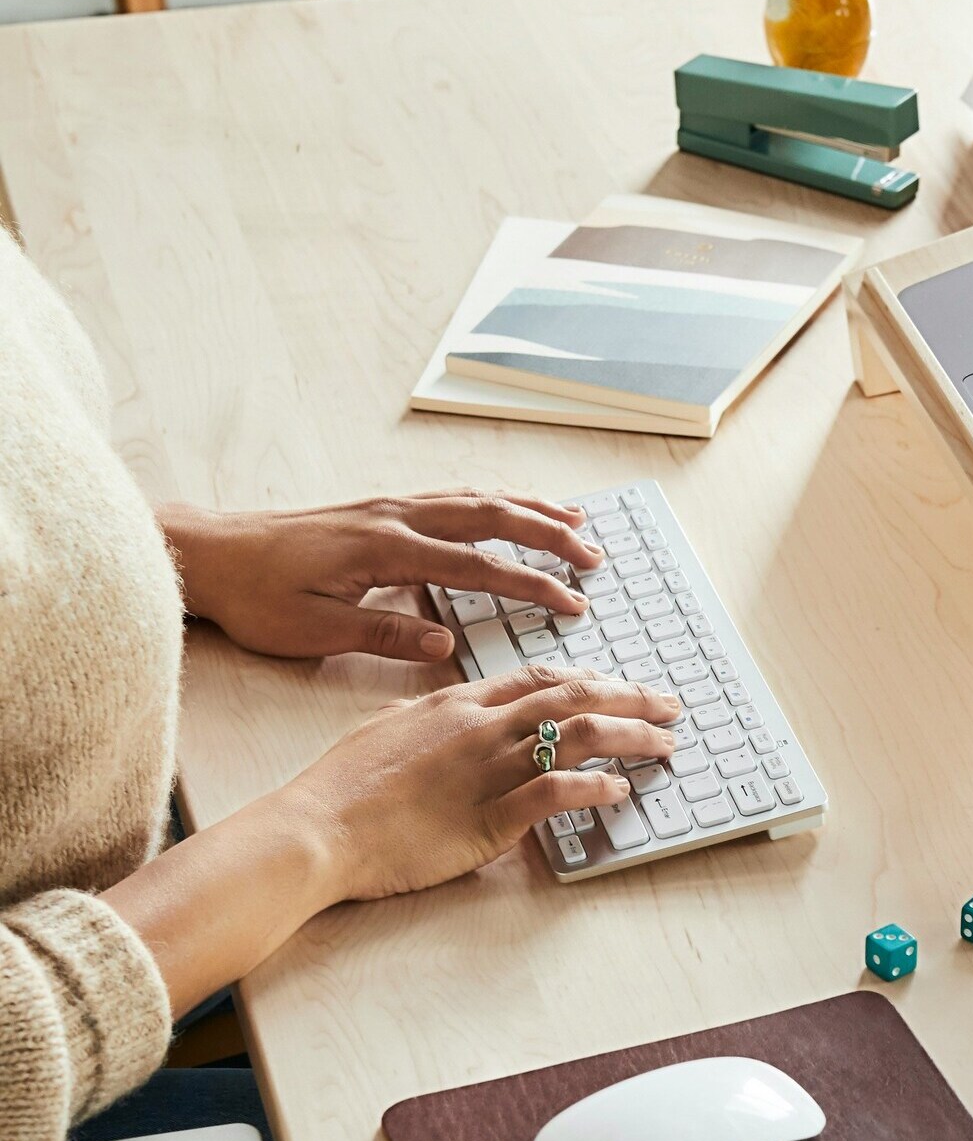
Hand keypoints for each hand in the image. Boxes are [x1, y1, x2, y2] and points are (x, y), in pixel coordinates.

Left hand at [161, 488, 605, 660]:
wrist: (212, 553)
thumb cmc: (257, 597)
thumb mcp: (313, 631)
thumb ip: (383, 634)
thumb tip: (444, 645)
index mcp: (386, 550)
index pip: (477, 566)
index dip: (530, 585)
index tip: (571, 603)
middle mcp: (396, 517)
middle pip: (492, 517)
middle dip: (549, 537)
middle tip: (594, 560)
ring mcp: (391, 506)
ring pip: (477, 498)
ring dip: (531, 509)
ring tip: (576, 524)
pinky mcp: (382, 507)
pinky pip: (454, 496)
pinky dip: (496, 500)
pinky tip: (514, 507)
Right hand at [271, 664, 680, 900]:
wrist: (316, 829)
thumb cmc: (340, 786)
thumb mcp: (386, 727)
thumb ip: (428, 716)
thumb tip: (450, 710)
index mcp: (457, 703)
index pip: (540, 678)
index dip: (589, 679)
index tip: (619, 685)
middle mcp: (481, 726)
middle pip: (574, 697)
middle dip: (631, 697)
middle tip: (669, 704)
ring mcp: (489, 769)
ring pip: (579, 736)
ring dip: (632, 737)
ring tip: (666, 743)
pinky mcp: (491, 818)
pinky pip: (558, 793)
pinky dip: (596, 787)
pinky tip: (620, 790)